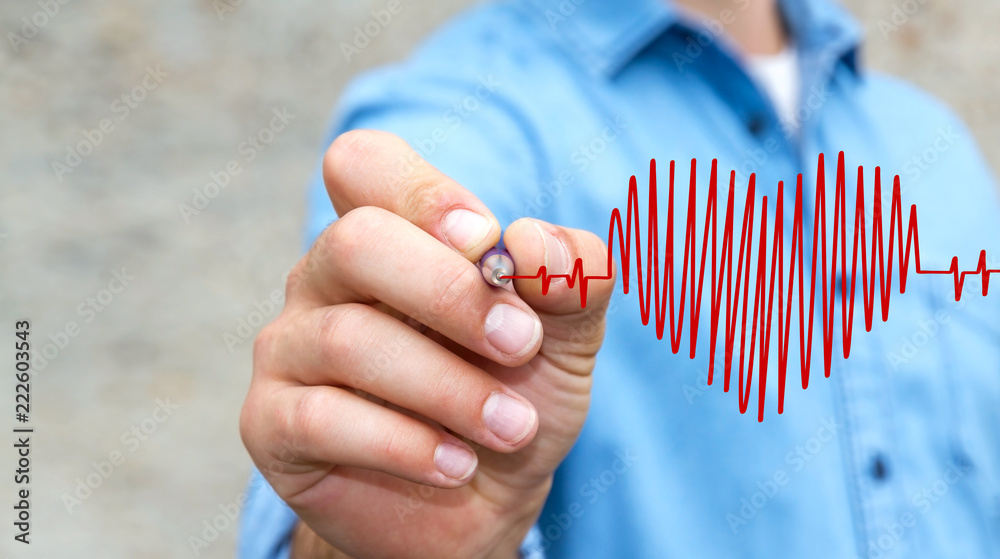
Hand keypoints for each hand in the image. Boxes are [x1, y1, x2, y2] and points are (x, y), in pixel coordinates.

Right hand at [240, 130, 615, 558]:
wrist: (481, 500)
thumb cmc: (512, 395)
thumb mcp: (563, 335)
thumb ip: (570, 278)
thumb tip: (536, 245)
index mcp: (389, 232)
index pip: (364, 164)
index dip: (426, 194)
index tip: (490, 246)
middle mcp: (326, 277)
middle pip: (355, 242)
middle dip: (450, 295)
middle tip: (520, 344)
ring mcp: (288, 347)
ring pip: (348, 340)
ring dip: (449, 388)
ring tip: (513, 428)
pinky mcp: (269, 423)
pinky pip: (322, 418)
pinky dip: (406, 444)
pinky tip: (456, 464)